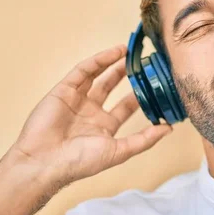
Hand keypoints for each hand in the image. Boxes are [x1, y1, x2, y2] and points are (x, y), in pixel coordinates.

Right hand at [10, 44, 171, 185]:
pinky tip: (114, 53)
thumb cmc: (79, 162)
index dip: (140, 95)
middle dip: (127, 74)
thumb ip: (144, 139)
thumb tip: (168, 129)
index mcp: (104, 127)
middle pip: (112, 87)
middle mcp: (90, 112)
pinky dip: (99, 60)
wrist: (45, 162)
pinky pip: (83, 71)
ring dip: (113, 63)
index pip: (126, 106)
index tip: (156, 83)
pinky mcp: (63, 90)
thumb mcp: (119, 151)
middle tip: (143, 62)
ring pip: (97, 75)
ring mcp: (76, 100)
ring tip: (129, 52)